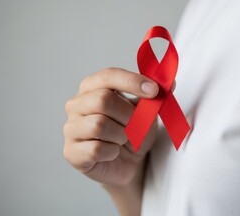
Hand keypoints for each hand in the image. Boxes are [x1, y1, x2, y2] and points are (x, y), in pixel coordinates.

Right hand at [63, 67, 158, 185]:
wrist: (130, 163)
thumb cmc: (134, 131)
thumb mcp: (148, 110)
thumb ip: (156, 94)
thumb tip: (169, 81)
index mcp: (92, 87)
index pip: (108, 76)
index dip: (132, 82)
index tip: (154, 91)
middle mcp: (76, 104)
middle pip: (102, 100)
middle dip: (128, 115)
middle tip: (137, 125)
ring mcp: (70, 128)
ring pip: (99, 125)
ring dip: (121, 135)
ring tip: (123, 139)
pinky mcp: (71, 152)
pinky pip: (96, 149)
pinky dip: (112, 151)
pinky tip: (113, 152)